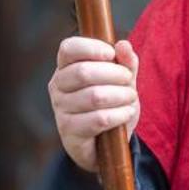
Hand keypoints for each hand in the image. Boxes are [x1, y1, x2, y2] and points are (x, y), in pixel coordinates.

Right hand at [48, 36, 139, 173]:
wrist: (107, 144)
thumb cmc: (112, 104)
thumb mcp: (122, 81)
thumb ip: (126, 63)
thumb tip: (123, 45)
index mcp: (66, 67)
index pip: (68, 48)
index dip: (91, 47)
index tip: (111, 54)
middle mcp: (57, 87)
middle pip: (83, 72)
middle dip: (114, 74)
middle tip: (128, 80)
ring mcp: (61, 110)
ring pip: (94, 96)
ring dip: (121, 95)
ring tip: (130, 98)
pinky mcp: (70, 132)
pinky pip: (99, 119)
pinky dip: (120, 114)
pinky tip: (126, 113)